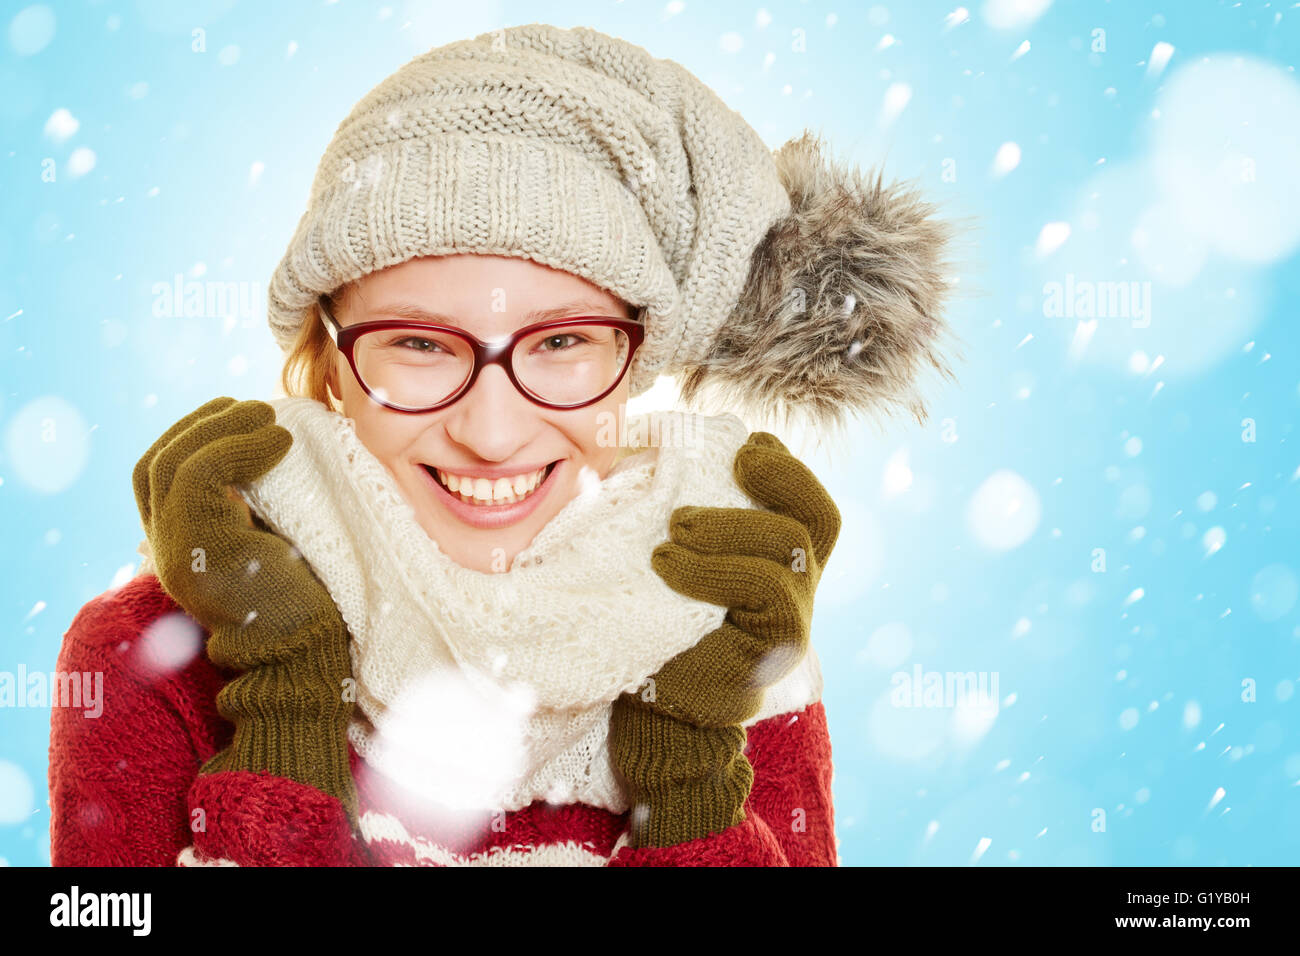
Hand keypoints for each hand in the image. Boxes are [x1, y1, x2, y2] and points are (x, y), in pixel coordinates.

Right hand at [133, 397, 356, 820]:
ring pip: (176, 463)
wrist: (306, 655)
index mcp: (179, 548)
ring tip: (269, 417)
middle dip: (200, 424)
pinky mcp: (202, 548)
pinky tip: (279, 441)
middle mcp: (167, 549)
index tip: (235, 413)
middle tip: (248, 405)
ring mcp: (179, 550)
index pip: (157, 477)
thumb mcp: (272, 544)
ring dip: (223, 428)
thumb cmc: (305, 603)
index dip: (188, 436)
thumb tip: (275, 456)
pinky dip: (240, 447)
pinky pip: (204, 475)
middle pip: (156, 464)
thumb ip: (256, 510)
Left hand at [609, 432, 840, 847]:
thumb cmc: (656, 631)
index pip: (808, 505)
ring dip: (729, 526)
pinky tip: (667, 565)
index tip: (743, 442)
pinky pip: (762, 588)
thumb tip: (642, 449)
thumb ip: (682, 521)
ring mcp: (793, 618)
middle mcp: (797, 588)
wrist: (657, 716)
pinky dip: (713, 568)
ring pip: (789, 545)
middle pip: (819, 517)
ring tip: (672, 534)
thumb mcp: (673, 564)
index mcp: (779, 564)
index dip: (785, 467)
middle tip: (729, 462)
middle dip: (781, 477)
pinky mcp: (776, 647)